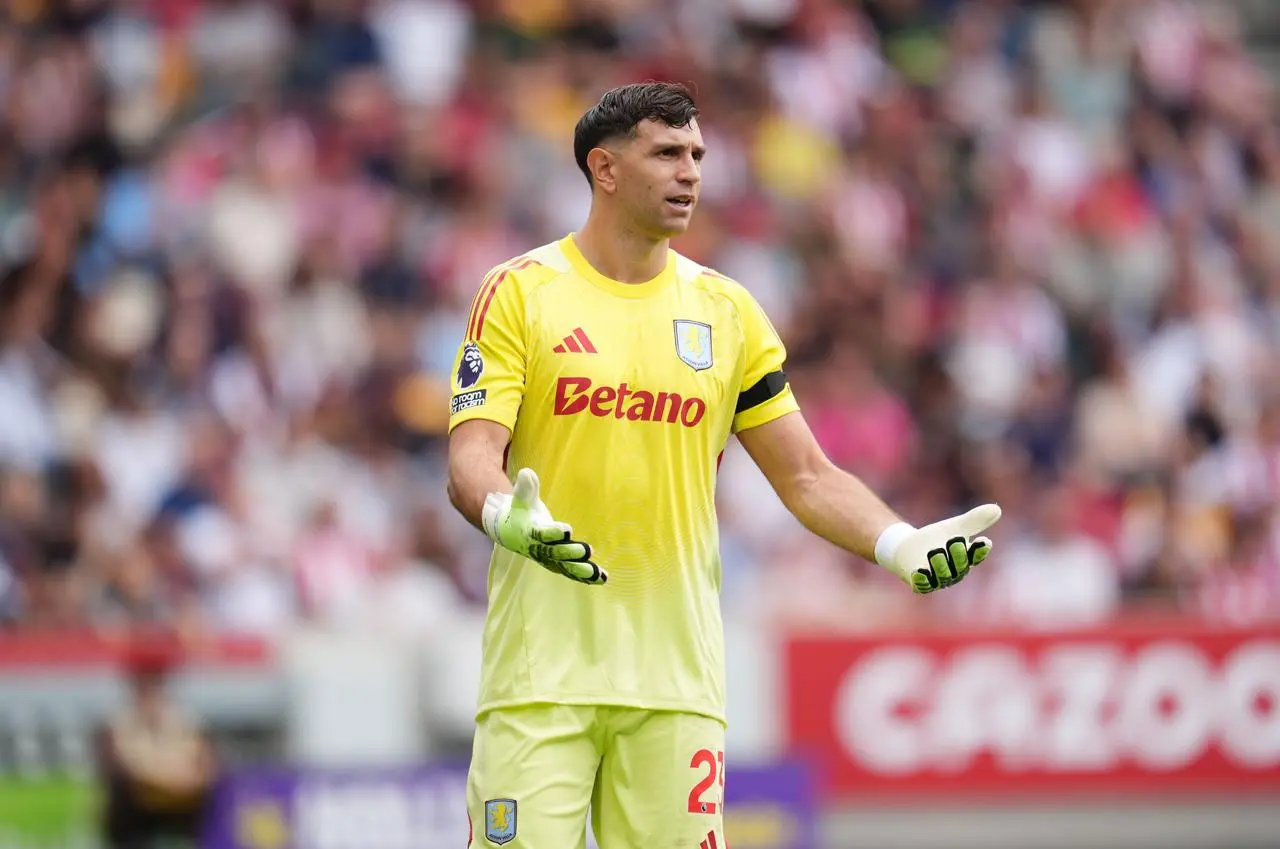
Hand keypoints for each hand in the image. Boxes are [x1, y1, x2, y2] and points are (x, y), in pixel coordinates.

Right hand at [482, 468, 606, 584]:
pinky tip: (601, 578)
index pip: (542, 533)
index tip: (567, 530)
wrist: (509, 530)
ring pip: (565, 566)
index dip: (554, 533)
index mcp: (530, 531)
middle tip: (588, 551)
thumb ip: (525, 487)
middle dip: (571, 553)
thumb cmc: (519, 510)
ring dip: (582, 571)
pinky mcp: (555, 563)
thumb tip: (527, 473)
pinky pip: (570, 571)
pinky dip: (585, 576)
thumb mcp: (520, 497)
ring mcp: (548, 558)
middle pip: (556, 553)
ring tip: (599, 574)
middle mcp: (539, 548)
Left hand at [876, 504, 1001, 593]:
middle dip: (958, 555)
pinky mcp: (920, 583)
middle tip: (954, 541)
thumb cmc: (936, 538)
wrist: (907, 548)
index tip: (984, 541)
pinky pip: (923, 584)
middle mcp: (955, 572)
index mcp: (966, 558)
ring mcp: (938, 579)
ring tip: (935, 551)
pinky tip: (919, 570)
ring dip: (940, 565)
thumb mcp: (955, 527)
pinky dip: (922, 579)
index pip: (977, 556)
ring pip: (942, 575)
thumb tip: (997, 509)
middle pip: (960, 566)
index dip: (980, 550)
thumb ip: (974, 520)